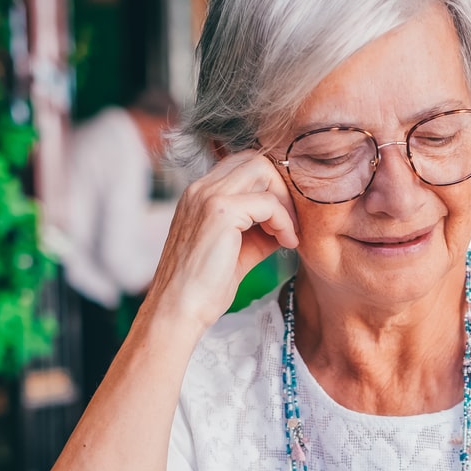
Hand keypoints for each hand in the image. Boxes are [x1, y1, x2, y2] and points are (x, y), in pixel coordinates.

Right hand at [143, 150, 298, 327]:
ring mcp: (208, 197)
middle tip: (291, 223)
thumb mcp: (237, 250)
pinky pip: (268, 203)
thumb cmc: (203, 287)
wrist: (179, 310)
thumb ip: (259, 230)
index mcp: (199, 195)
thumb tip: (288, 222)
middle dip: (281, 188)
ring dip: (284, 202)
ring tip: (288, 235)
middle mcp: (200, 188)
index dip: (270, 186)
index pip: (242, 165)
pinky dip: (284, 221)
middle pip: (255, 160)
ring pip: (262, 171)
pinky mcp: (220, 213)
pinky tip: (286, 243)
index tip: (282, 219)